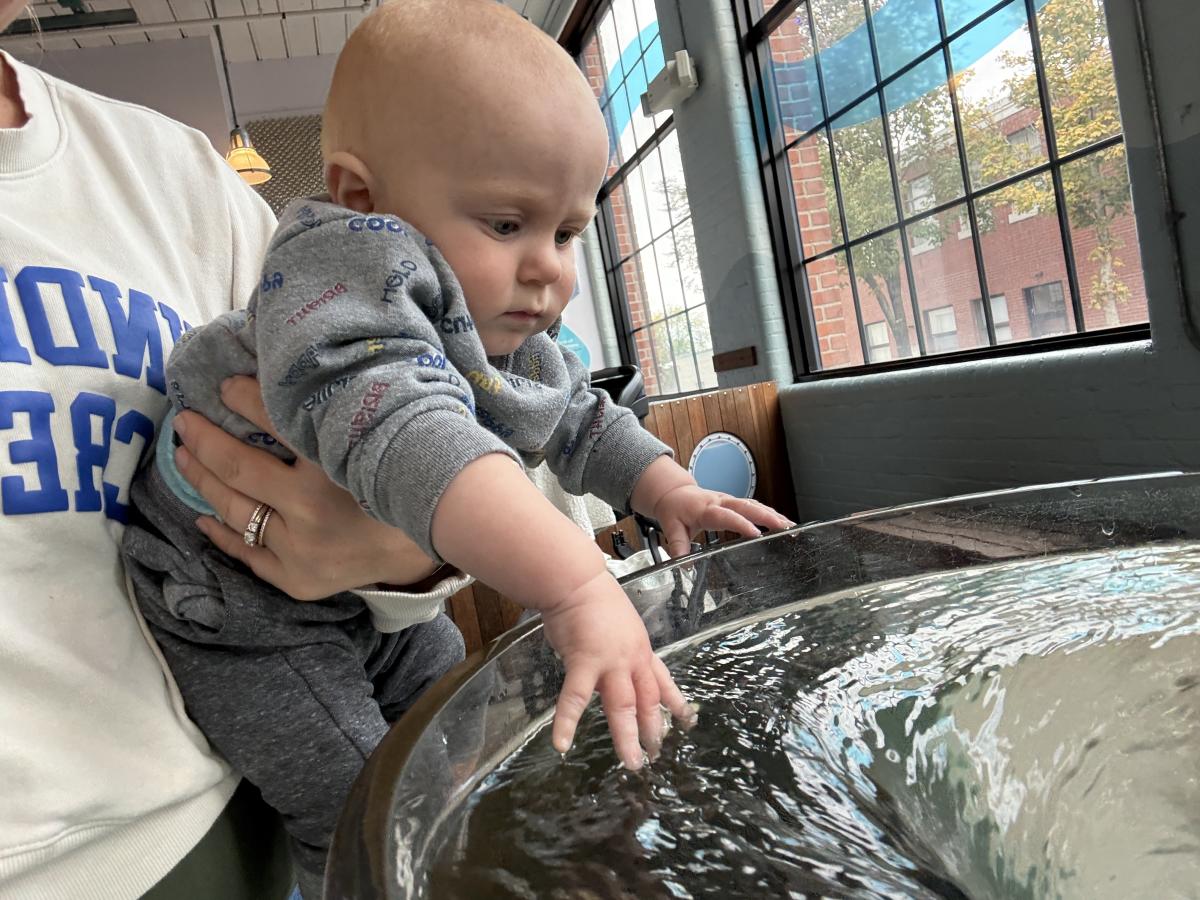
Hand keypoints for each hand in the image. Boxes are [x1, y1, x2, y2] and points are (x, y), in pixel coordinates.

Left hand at [171, 375, 440, 599]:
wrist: (428, 542)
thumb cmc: (399, 480)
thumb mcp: (372, 438)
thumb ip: (333, 413)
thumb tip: (285, 373)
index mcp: (336, 469)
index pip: (276, 424)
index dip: (244, 399)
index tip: (223, 385)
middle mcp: (312, 511)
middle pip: (238, 469)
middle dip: (204, 440)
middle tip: (185, 421)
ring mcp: (301, 550)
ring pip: (234, 511)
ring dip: (202, 481)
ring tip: (184, 458)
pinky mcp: (298, 579)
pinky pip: (247, 554)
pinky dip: (221, 534)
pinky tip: (203, 517)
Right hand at [542, 572, 694, 769]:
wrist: (577, 581)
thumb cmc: (593, 600)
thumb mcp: (620, 626)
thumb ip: (619, 650)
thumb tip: (609, 668)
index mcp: (641, 651)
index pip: (663, 681)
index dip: (675, 702)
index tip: (686, 721)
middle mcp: (633, 659)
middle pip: (649, 700)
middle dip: (654, 729)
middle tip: (656, 754)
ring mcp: (611, 663)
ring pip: (624, 705)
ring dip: (627, 736)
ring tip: (631, 763)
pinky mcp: (585, 663)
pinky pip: (576, 697)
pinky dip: (567, 721)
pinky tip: (561, 744)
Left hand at [632, 457, 794, 557]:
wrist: (674, 493)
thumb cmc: (674, 509)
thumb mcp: (670, 527)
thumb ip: (677, 545)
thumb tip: (684, 565)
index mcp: (706, 509)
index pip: (726, 515)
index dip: (741, 523)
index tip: (756, 534)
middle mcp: (721, 502)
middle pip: (748, 506)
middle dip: (768, 516)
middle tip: (785, 528)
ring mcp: (730, 501)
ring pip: (755, 505)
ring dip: (774, 515)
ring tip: (791, 528)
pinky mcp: (736, 503)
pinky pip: (755, 506)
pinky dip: (771, 514)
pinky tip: (784, 524)